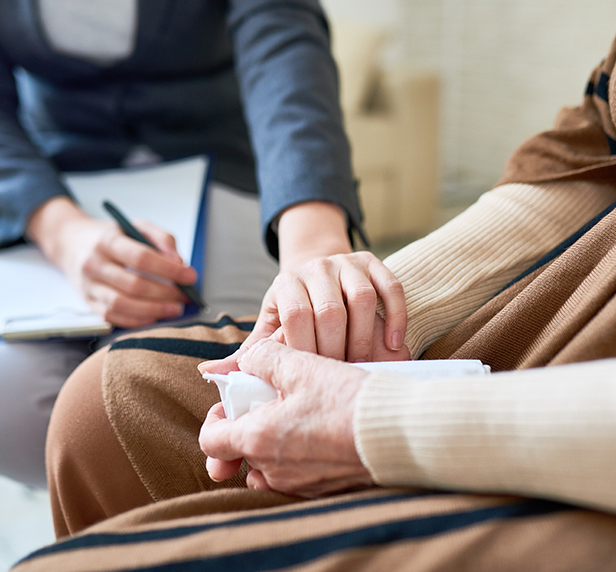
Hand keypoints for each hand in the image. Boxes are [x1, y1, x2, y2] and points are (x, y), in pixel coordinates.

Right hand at [28, 196, 197, 327]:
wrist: (71, 243)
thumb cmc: (110, 236)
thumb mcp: (136, 225)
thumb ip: (162, 239)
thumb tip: (179, 262)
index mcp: (107, 241)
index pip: (141, 257)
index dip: (169, 270)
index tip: (190, 276)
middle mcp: (94, 264)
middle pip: (133, 284)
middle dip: (165, 293)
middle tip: (184, 296)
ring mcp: (89, 286)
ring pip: (122, 304)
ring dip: (153, 310)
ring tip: (174, 309)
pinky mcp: (88, 303)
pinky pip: (113, 317)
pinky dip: (137, 321)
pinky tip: (154, 316)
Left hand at [199, 339, 373, 497]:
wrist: (398, 433)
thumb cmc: (347, 400)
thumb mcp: (302, 366)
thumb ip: (264, 358)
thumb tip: (248, 358)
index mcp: (259, 440)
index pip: (211, 440)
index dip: (216, 417)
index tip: (235, 401)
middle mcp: (274, 470)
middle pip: (243, 450)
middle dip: (251, 425)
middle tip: (273, 400)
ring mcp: (299, 485)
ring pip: (269, 464)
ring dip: (275, 441)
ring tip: (298, 413)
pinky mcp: (324, 489)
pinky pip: (297, 474)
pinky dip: (299, 454)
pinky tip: (320, 431)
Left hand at [205, 250, 408, 375]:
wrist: (319, 272)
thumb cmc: (294, 310)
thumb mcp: (270, 326)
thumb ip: (249, 352)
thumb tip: (209, 373)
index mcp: (286, 283)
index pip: (295, 316)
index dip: (304, 350)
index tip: (310, 379)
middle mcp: (316, 268)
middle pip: (330, 310)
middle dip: (336, 349)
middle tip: (339, 379)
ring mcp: (347, 263)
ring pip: (362, 299)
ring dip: (365, 337)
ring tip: (363, 366)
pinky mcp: (373, 262)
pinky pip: (390, 286)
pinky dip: (395, 316)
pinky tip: (394, 345)